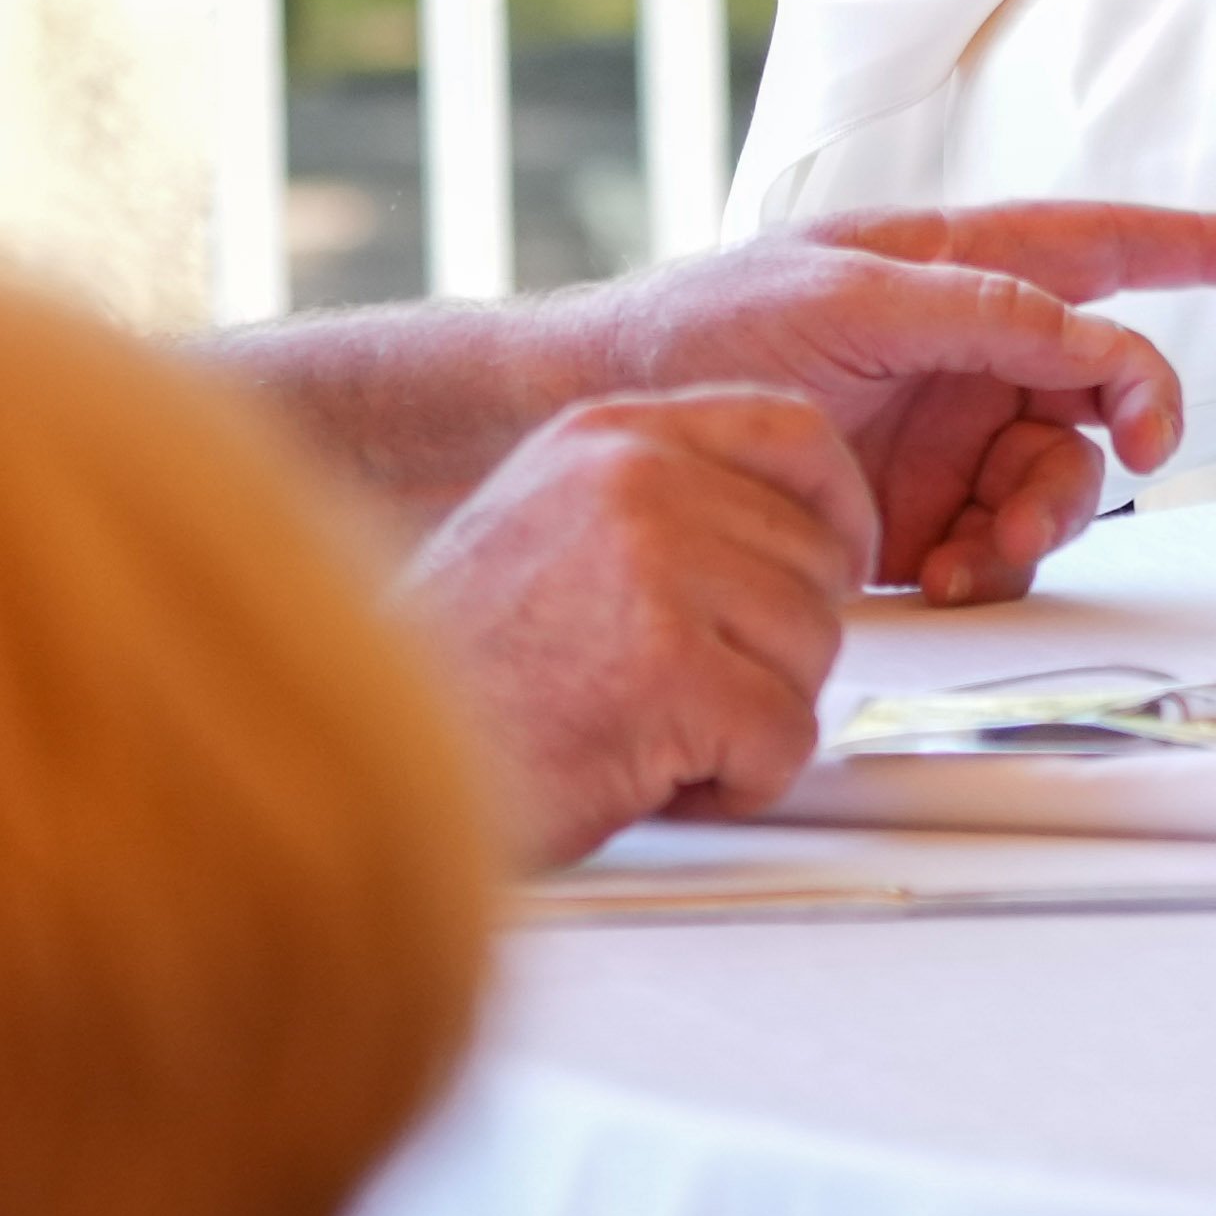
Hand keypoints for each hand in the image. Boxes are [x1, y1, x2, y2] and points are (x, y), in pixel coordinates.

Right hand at [395, 386, 880, 866]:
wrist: (372, 766)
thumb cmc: (463, 672)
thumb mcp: (553, 528)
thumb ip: (662, 505)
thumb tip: (790, 535)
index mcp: (611, 437)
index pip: (796, 432)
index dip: (840, 512)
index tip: (842, 567)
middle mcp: (639, 481)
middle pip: (817, 562)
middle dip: (773, 649)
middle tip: (685, 693)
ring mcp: (658, 567)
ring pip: (814, 651)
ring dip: (751, 720)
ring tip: (648, 731)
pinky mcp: (672, 669)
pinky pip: (786, 738)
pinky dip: (737, 783)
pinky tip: (649, 776)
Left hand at [555, 203, 1215, 602]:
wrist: (591, 436)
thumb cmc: (696, 337)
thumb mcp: (833, 301)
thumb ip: (967, 306)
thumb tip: (1080, 321)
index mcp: (945, 271)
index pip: (1094, 246)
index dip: (1189, 247)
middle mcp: (959, 353)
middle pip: (1097, 385)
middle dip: (1124, 420)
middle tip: (1138, 449)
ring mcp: (940, 441)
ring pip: (1060, 476)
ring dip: (1048, 512)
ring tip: (985, 548)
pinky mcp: (912, 524)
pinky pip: (1002, 546)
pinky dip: (998, 566)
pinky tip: (949, 581)